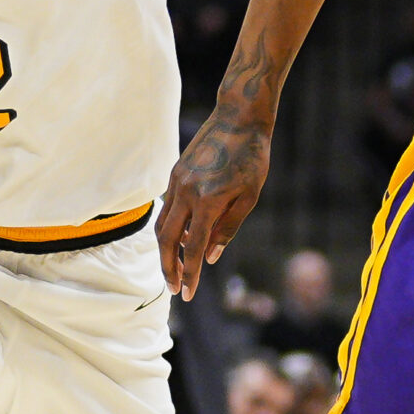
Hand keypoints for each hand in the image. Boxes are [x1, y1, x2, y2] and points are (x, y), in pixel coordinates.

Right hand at [157, 110, 269, 297]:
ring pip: (161, 224)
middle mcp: (186, 193)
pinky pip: (167, 207)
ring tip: (177, 268)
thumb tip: (211, 256)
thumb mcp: (249, 196)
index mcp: (208, 201)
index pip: (193, 249)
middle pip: (167, 241)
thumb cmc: (252, 157)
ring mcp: (177, 182)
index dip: (190, 275)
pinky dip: (171, 227)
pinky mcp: (175, 173)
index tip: (187, 295)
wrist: (238, 117)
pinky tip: (182, 238)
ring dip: (166, 250)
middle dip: (168, 268)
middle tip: (173, 288)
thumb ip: (228, 228)